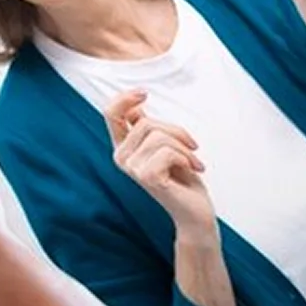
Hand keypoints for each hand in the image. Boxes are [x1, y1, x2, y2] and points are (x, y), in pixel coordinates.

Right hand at [104, 90, 212, 232]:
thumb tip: (135, 108)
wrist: (194, 211)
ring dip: (184, 147)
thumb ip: (148, 130)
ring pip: (159, 136)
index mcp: (124, 147)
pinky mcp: (146, 177)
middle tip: (191, 148)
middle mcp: (122, 158)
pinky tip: (191, 169)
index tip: (144, 94)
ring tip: (192, 162)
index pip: (111, 114)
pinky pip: (168, 152)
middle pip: (146, 123)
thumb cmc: (182, 178)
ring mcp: (132, 169)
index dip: (125, 99)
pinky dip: (186, 158)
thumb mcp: (165, 146)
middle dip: (176, 132)